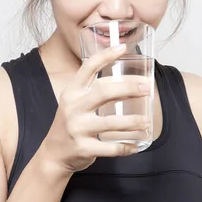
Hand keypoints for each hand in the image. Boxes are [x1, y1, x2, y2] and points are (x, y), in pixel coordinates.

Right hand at [41, 44, 150, 173]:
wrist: (54, 153)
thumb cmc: (71, 123)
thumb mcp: (75, 102)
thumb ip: (94, 90)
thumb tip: (127, 79)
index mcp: (72, 92)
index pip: (88, 67)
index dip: (105, 55)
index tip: (123, 47)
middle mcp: (73, 107)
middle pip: (104, 91)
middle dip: (129, 88)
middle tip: (147, 88)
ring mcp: (78, 128)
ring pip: (112, 123)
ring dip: (133, 122)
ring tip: (146, 122)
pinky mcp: (84, 148)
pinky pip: (111, 148)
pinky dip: (126, 147)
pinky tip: (135, 145)